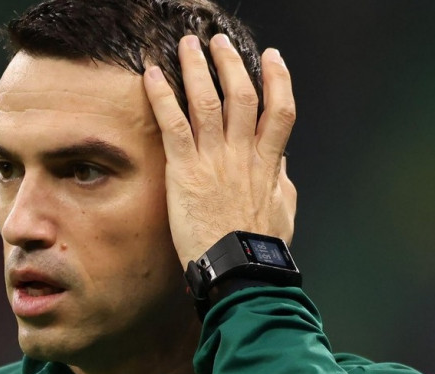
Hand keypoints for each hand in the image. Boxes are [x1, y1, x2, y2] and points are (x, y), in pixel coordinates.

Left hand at [143, 34, 297, 267]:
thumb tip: (281, 164)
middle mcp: (243, 154)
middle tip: (219, 42)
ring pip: (207, 100)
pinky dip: (162, 96)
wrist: (238, 269)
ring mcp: (214, 159)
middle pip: (241, 94)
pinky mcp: (185, 171)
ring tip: (189, 45)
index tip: (273, 59)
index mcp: (267, 164)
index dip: (278, 80)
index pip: (279, 110)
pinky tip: (153, 74)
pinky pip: (173, 124)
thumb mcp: (282, 212)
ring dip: (197, 68)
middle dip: (231, 63)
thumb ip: (280, 183)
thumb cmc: (258, 250)